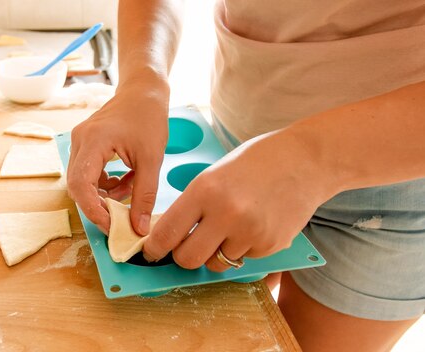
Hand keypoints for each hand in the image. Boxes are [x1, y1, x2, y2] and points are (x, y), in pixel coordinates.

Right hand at [67, 82, 168, 234]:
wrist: (144, 91)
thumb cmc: (148, 117)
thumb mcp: (152, 159)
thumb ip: (144, 195)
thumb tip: (139, 227)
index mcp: (93, 141)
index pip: (81, 185)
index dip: (93, 210)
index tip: (112, 226)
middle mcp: (80, 141)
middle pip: (77, 186)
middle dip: (98, 206)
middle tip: (120, 218)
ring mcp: (80, 142)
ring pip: (82, 181)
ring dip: (104, 195)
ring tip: (130, 191)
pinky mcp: (86, 145)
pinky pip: (88, 173)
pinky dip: (105, 184)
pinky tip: (126, 180)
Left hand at [143, 131, 336, 270]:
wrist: (306, 160)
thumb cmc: (255, 163)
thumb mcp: (213, 175)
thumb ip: (192, 206)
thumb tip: (169, 237)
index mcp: (205, 191)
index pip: (167, 232)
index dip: (154, 248)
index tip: (151, 252)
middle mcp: (226, 214)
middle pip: (188, 259)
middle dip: (183, 257)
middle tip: (187, 247)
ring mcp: (250, 232)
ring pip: (217, 263)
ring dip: (216, 252)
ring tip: (230, 226)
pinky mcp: (270, 245)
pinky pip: (243, 259)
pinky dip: (243, 248)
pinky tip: (254, 224)